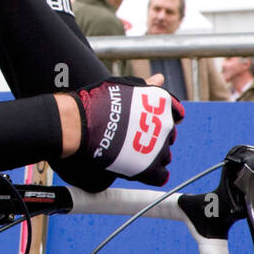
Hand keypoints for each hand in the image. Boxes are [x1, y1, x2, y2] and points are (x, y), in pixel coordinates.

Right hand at [55, 77, 183, 191]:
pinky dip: (150, 173)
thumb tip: (159, 78)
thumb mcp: (124, 86)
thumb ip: (147, 86)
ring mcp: (159, 148)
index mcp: (162, 104)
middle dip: (154, 137)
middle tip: (131, 136)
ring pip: (164, 156)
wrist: (78, 123)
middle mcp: (166, 125)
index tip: (144, 121)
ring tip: (128, 151)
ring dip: (151, 154)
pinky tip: (135, 166)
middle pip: (169, 136)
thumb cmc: (96, 102)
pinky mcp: (149, 168)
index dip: (160, 118)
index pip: (176, 114)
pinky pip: (160, 175)